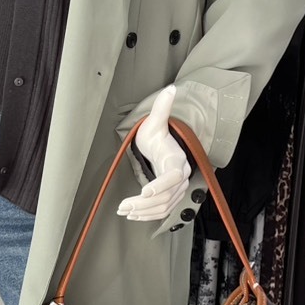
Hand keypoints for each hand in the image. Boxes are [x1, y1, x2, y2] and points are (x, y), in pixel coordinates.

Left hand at [117, 85, 191, 221]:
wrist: (163, 147)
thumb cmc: (157, 136)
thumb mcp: (156, 122)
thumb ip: (162, 108)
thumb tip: (171, 89)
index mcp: (177, 160)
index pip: (173, 176)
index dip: (160, 186)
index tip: (144, 192)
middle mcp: (181, 177)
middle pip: (166, 196)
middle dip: (144, 203)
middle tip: (123, 206)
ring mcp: (178, 189)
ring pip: (163, 206)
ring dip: (143, 212)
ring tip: (124, 211)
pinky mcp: (172, 197)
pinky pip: (162, 210)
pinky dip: (148, 215)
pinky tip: (133, 215)